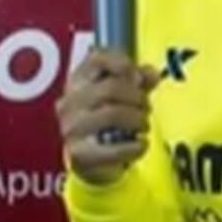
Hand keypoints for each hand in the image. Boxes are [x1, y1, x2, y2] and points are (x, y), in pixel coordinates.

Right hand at [56, 51, 160, 185]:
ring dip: (137, 120)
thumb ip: (137, 82)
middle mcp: (69, 102)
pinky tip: (142, 145)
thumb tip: (152, 74)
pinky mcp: (80, 154)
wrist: (90, 162)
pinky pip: (115, 148)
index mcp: (76, 82)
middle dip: (137, 97)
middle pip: (110, 88)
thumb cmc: (105, 122)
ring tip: (144, 125)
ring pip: (112, 114)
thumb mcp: (120, 96)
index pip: (96, 59)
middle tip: (147, 107)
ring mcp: (71, 128)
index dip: (122, 64)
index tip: (138, 77)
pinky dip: (135, 146)